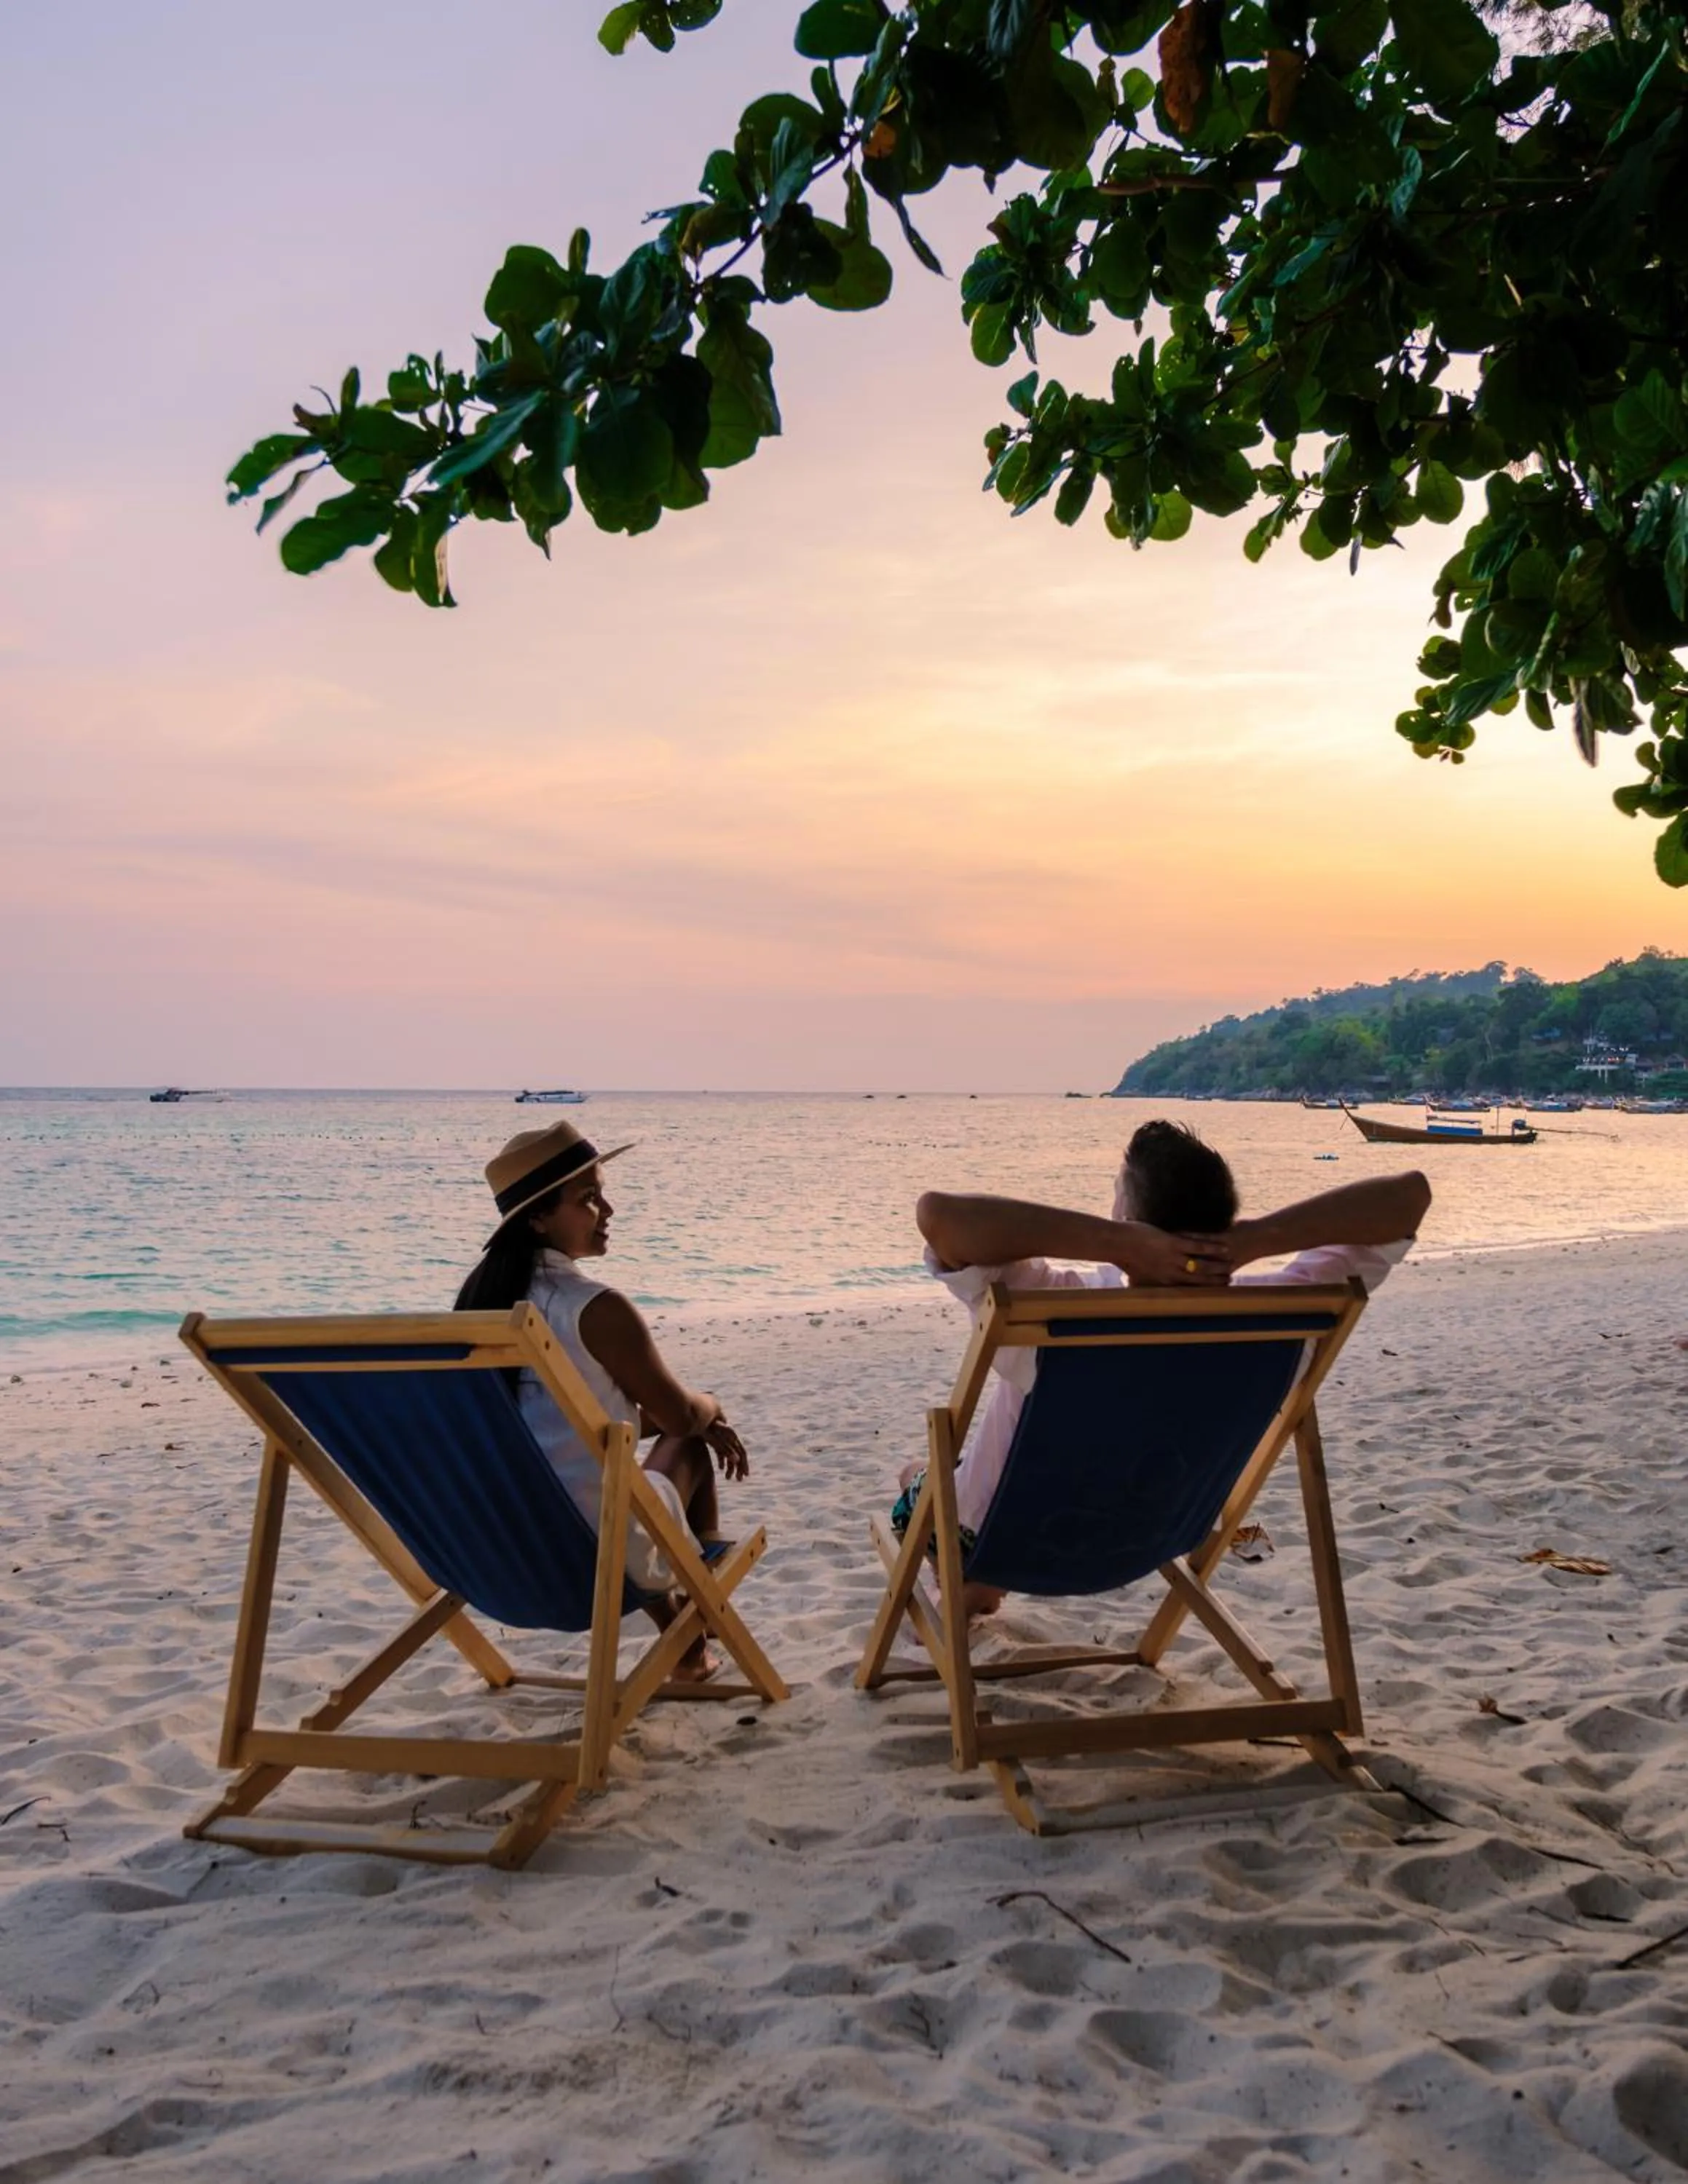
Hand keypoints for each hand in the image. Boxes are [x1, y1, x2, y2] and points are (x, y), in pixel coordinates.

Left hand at [704, 1414, 748, 1480]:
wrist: (691, 1417)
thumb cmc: (704, 1427)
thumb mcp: (715, 1438)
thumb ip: (727, 1449)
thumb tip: (737, 1460)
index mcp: (731, 1436)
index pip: (742, 1452)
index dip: (744, 1464)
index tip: (745, 1475)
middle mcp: (728, 1437)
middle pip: (737, 1454)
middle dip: (739, 1467)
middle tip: (739, 1480)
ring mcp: (721, 1438)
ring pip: (729, 1453)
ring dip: (730, 1466)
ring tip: (728, 1478)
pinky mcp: (713, 1438)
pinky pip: (721, 1451)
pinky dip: (722, 1460)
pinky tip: (720, 1468)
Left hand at [1113, 1221, 1231, 1285]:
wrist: (1116, 1244)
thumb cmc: (1123, 1259)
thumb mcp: (1134, 1276)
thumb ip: (1141, 1283)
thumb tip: (1136, 1289)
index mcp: (1164, 1282)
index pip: (1189, 1289)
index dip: (1204, 1290)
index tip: (1216, 1290)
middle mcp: (1171, 1274)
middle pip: (1199, 1280)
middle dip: (1216, 1280)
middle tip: (1231, 1279)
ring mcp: (1173, 1259)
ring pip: (1201, 1265)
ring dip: (1218, 1266)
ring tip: (1232, 1264)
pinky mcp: (1173, 1243)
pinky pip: (1197, 1247)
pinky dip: (1212, 1248)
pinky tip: (1224, 1247)